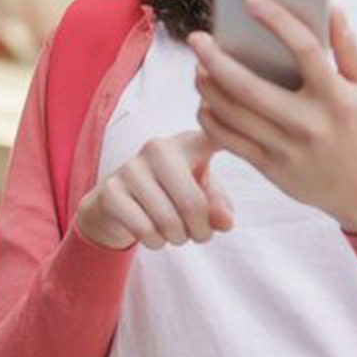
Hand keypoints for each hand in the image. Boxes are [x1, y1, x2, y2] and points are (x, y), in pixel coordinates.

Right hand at [74, 131, 234, 250]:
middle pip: (193, 203)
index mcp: (188, 143)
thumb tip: (225, 222)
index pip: (215, 138)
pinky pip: (145, 230)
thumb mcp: (201, 200)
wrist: (115, 206)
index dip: (231, 135)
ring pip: (169, 221)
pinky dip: (155, 242)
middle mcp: (158, 148)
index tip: (246, 114)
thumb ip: (218, 209)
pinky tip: (153, 234)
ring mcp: (131, 168)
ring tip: (174, 233)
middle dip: (200, 232)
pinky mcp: (110, 192)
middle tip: (199, 236)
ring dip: (177, 239)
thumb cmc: (169, 198)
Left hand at [186, 0, 356, 234]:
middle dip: (216, 59)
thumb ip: (347, 47)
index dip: (277, 21)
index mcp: (336, 97)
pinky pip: (229, 141)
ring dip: (208, 87)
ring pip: (232, 114)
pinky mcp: (270, 168)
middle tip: (197, 39)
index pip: (305, 50)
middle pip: (250, 87)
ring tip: (199, 67)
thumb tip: (333, 7)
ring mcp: (287, 149)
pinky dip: (210, 118)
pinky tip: (205, 101)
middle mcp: (309, 123)